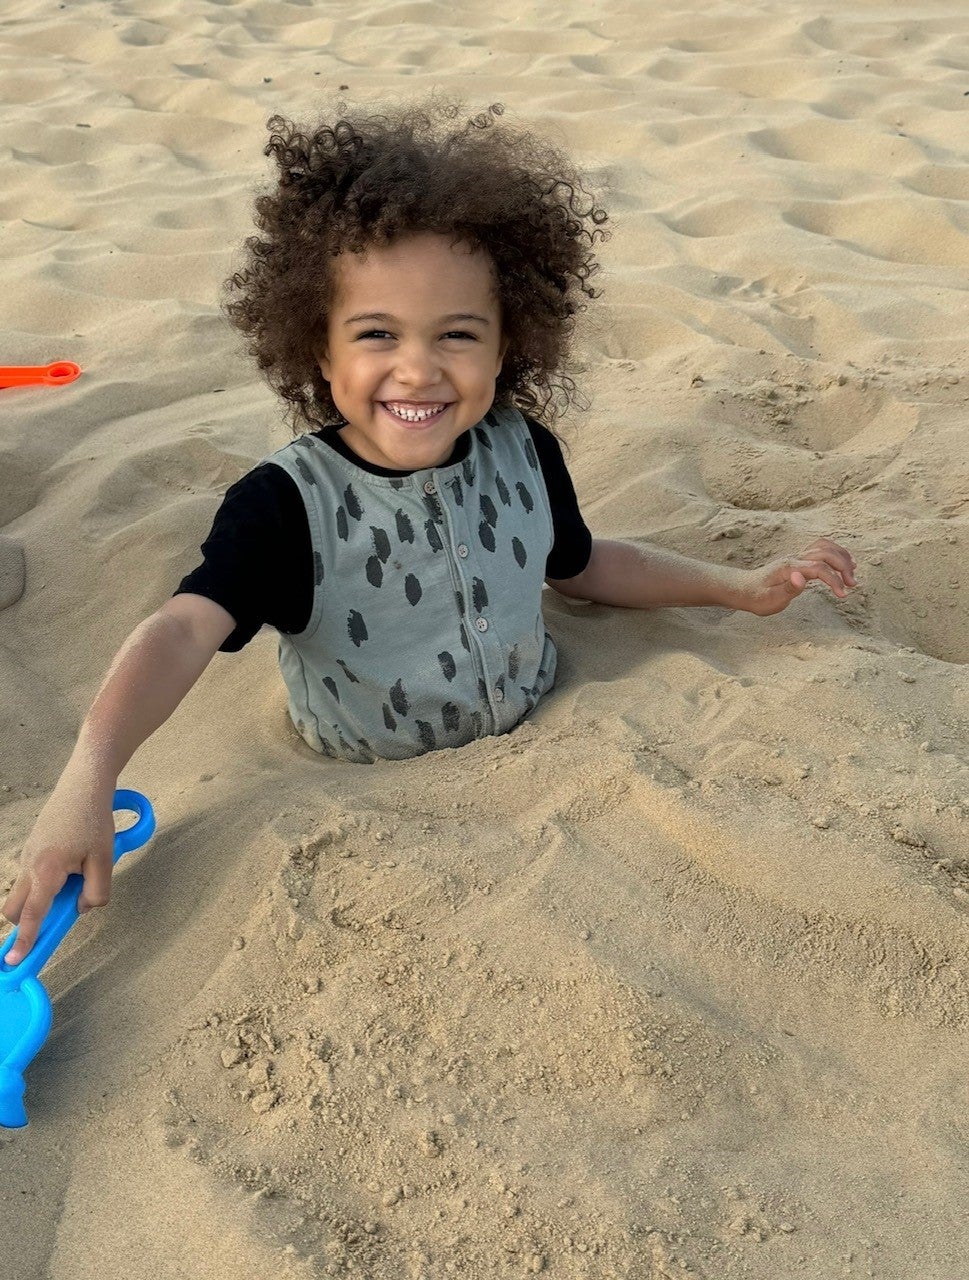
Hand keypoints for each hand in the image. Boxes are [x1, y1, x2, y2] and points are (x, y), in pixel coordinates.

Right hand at [2, 784, 115, 965]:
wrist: (83, 784)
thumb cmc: (93, 820)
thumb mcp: (103, 860)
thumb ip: (96, 892)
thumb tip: (81, 909)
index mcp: (45, 871)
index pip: (32, 914)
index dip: (25, 940)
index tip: (14, 961)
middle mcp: (28, 865)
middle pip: (16, 907)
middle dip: (29, 920)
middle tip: (60, 913)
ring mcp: (27, 854)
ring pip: (23, 890)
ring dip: (42, 897)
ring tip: (79, 875)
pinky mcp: (32, 846)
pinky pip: (32, 874)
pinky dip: (46, 881)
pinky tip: (75, 861)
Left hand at [736, 536, 856, 616]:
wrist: (744, 589)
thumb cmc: (757, 597)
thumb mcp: (770, 599)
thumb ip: (787, 589)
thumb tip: (801, 577)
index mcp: (789, 568)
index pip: (819, 568)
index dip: (834, 580)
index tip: (843, 595)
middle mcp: (794, 558)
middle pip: (826, 552)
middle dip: (843, 566)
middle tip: (852, 584)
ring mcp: (796, 557)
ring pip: (824, 546)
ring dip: (841, 556)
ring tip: (852, 572)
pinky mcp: (798, 559)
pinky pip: (820, 549)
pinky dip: (835, 554)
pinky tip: (842, 565)